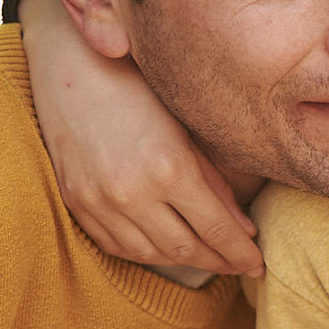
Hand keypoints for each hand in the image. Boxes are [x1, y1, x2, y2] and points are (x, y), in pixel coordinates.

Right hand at [18, 0, 261, 276]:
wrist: (70, 64)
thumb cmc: (138, 83)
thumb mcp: (186, 124)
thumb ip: (216, 180)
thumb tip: (244, 228)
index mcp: (169, 168)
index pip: (217, 230)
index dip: (241, 253)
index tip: (258, 263)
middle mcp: (132, 192)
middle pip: (185, 249)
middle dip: (218, 261)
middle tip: (239, 264)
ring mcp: (98, 201)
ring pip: (150, 254)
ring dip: (184, 261)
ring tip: (207, 257)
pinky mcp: (75, 202)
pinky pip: (115, 245)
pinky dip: (145, 253)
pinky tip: (165, 248)